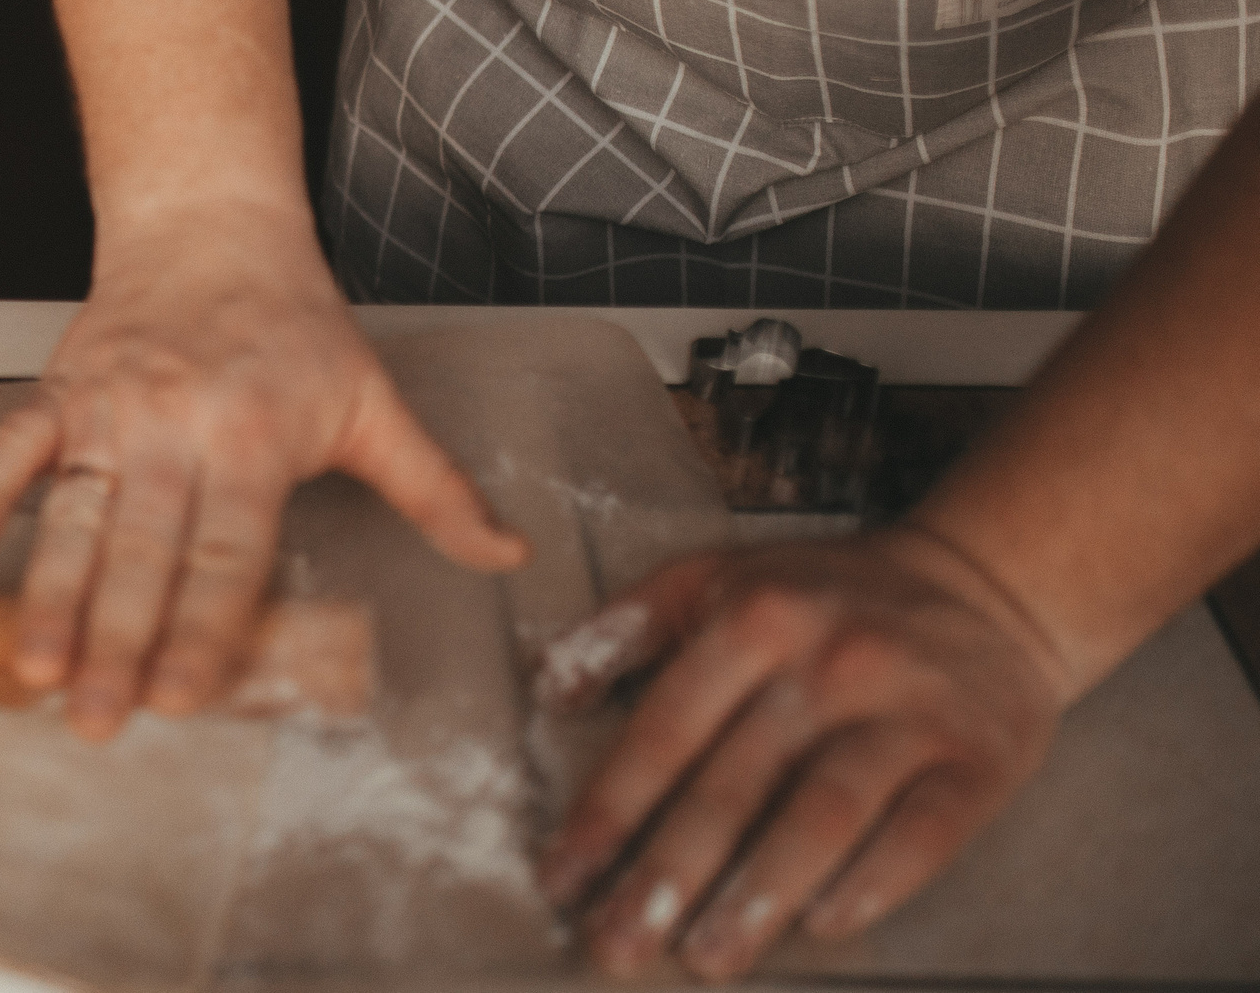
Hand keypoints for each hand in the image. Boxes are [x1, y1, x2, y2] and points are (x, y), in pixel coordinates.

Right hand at [0, 206, 525, 740]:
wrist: (210, 222)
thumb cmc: (295, 320)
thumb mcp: (375, 401)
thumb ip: (435, 488)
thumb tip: (508, 554)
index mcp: (256, 438)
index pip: (227, 554)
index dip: (203, 629)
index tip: (182, 696)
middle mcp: (178, 426)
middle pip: (144, 553)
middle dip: (116, 643)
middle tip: (96, 722)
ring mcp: (113, 406)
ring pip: (76, 513)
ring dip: (49, 592)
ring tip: (32, 668)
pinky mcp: (63, 386)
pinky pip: (17, 440)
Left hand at [537, 527, 1070, 979]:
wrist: (982, 585)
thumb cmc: (822, 596)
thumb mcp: (714, 578)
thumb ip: (625, 629)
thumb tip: (550, 690)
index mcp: (752, 618)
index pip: (665, 731)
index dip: (608, 810)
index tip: (562, 877)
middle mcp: (828, 662)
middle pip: (734, 786)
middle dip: (667, 875)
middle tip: (618, 944)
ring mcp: (907, 711)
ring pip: (823, 816)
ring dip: (759, 896)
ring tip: (707, 956)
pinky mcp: (978, 758)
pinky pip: (922, 833)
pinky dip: (872, 883)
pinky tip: (823, 925)